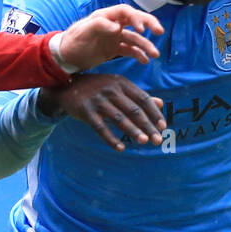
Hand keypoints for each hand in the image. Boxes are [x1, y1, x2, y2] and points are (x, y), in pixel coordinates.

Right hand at [38, 73, 165, 150]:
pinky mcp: (86, 111)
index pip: (143, 99)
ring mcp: (98, 101)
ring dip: (133, 131)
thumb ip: (138, 96)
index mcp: (122, 83)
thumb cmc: (98, 88)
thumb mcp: (118, 87)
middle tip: (157, 140)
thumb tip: (161, 103)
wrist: (67, 86)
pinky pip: (100, 128)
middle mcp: (111, 90)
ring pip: (119, 119)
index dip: (154, 113)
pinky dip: (111, 138)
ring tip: (144, 141)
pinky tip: (120, 148)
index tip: (163, 127)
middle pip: (134, 110)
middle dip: (147, 126)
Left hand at [56, 4, 162, 71]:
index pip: (125, 12)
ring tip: (155, 55)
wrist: (65, 56)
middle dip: (149, 25)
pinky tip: (145, 61)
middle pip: (135, 21)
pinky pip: (129, 50)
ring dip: (146, 45)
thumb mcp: (83, 32)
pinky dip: (138, 55)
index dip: (136, 18)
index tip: (142, 29)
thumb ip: (99, 26)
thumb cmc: (72, 41)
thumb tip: (117, 27)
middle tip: (159, 32)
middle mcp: (113, 24)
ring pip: (135, 39)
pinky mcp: (114, 49)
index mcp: (106, 16)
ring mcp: (115, 37)